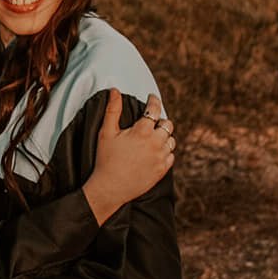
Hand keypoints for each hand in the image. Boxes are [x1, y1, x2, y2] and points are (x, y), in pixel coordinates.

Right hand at [83, 90, 174, 224]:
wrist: (110, 188)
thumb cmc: (105, 159)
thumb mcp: (106, 132)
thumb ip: (112, 109)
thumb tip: (115, 90)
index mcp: (142, 131)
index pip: (155, 109)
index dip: (154, 100)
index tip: (152, 98)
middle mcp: (155, 142)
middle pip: (167, 124)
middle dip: (160, 120)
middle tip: (151, 121)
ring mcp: (161, 157)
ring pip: (171, 140)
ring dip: (164, 136)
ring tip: (153, 137)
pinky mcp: (162, 170)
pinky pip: (171, 156)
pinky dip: (165, 151)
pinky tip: (155, 151)